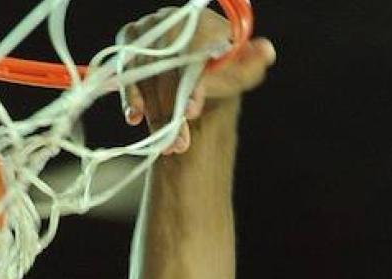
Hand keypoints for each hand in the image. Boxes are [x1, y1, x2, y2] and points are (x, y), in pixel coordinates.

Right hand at [118, 7, 275, 154]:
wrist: (194, 81)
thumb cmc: (220, 76)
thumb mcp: (238, 76)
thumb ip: (250, 68)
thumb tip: (267, 51)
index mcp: (203, 22)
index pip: (193, 51)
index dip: (190, 82)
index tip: (192, 112)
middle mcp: (173, 21)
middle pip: (166, 65)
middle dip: (172, 108)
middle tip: (180, 143)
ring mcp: (147, 31)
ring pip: (145, 73)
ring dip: (155, 113)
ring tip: (168, 144)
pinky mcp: (128, 47)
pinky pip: (125, 72)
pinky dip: (131, 97)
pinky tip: (135, 118)